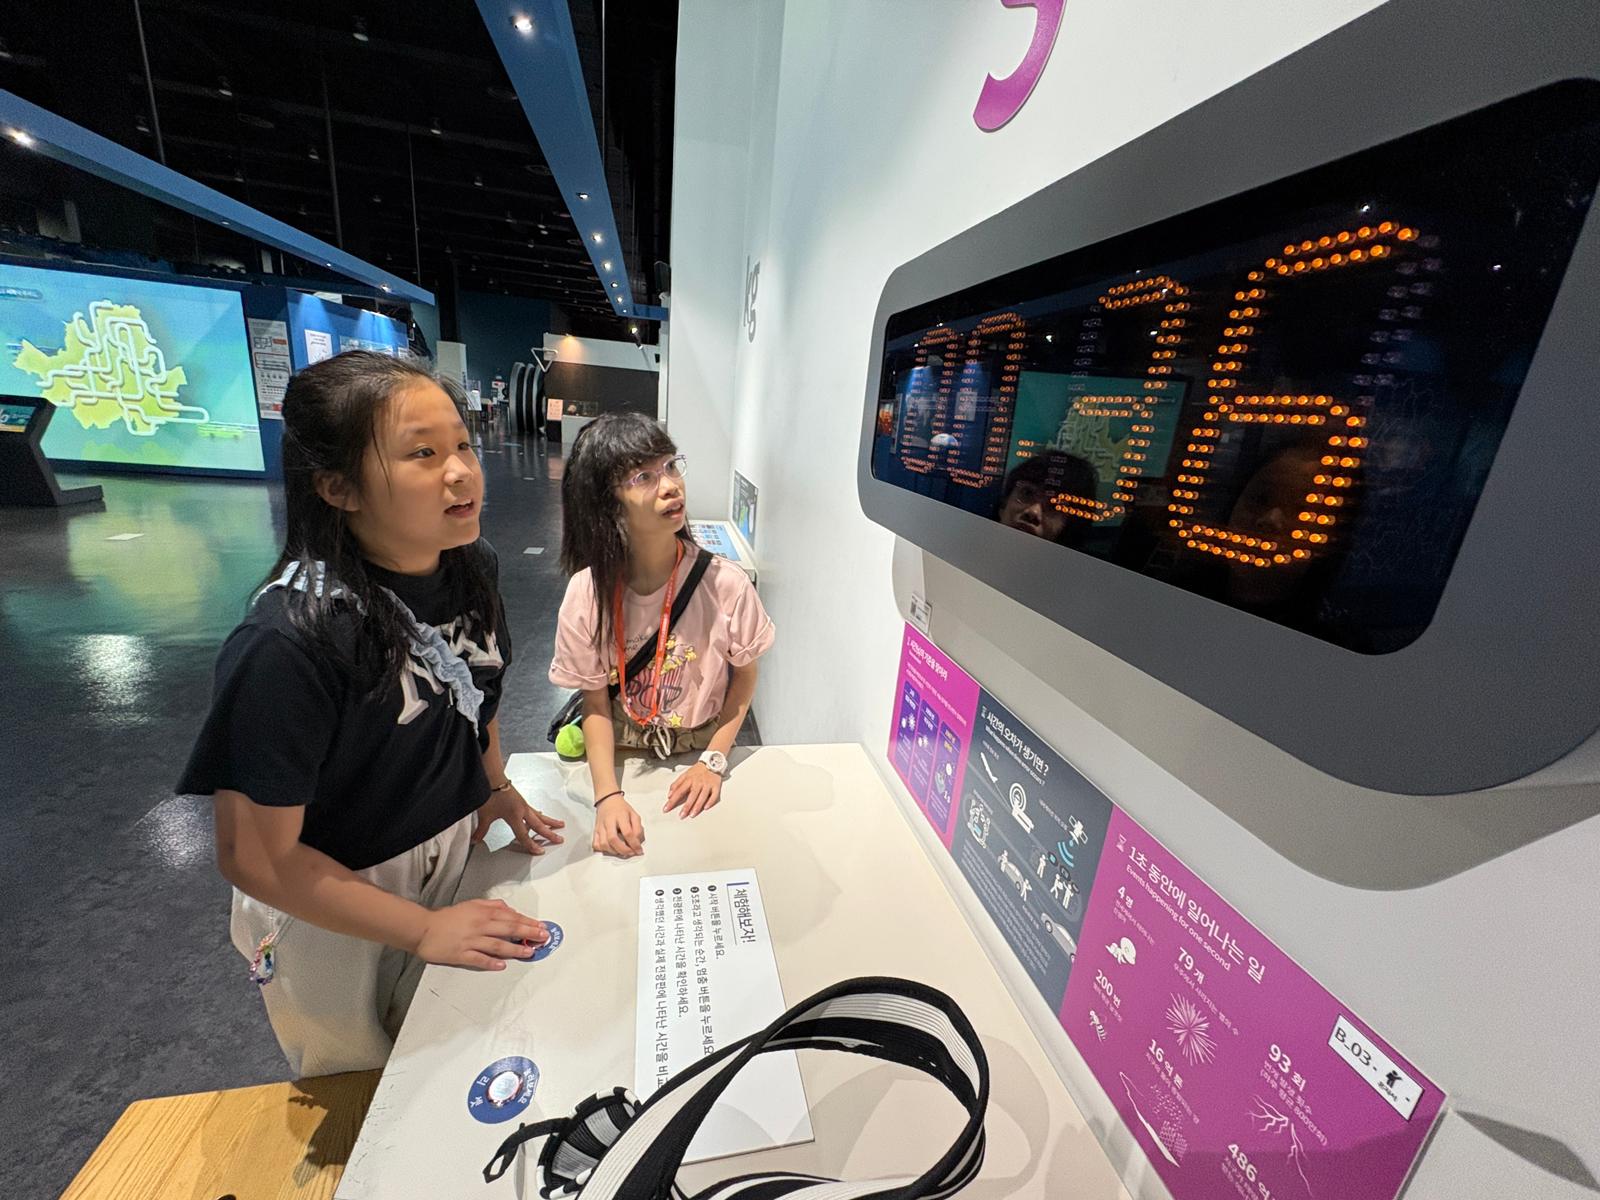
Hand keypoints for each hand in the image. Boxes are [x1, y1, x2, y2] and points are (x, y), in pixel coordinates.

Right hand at [414, 898, 546, 969]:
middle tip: (542, 938)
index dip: (528, 922)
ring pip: (498, 945)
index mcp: (483, 913)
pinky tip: (502, 965)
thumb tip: (509, 909)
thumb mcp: (472, 904)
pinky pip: (478, 959)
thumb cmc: (447, 917)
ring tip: (529, 952)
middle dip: (528, 934)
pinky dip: (491, 963)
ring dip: (515, 950)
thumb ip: (492, 906)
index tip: (541, 926)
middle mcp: (479, 926)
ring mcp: (471, 941)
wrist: (423, 928)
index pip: (511, 917)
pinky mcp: (461, 954)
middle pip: (509, 930)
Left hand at [474, 783, 565, 854]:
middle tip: (560, 839)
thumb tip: (475, 840)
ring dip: (550, 822)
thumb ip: (481, 830)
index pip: (524, 835)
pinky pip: (534, 811)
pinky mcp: (521, 801)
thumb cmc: (490, 793)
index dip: (531, 845)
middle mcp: (522, 810)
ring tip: (560, 825)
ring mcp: (523, 805)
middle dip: (549, 834)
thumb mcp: (485, 815)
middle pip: (538, 825)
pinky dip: (539, 815)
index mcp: (514, 816)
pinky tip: (541, 815)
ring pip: (540, 816)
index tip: (539, 851)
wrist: (492, 777)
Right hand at [593, 793, 644, 857]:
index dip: (634, 844)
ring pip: (604, 844)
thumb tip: (638, 842)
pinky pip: (596, 844)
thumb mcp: (634, 814)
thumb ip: (638, 828)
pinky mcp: (595, 831)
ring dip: (614, 852)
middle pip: (613, 839)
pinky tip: (611, 848)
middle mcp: (609, 821)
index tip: (639, 850)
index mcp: (620, 815)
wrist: (608, 801)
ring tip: (622, 852)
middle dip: (623, 850)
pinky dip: (603, 850)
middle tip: (630, 853)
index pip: (627, 832)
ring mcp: (600, 826)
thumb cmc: (621, 809)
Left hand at [664, 763, 722, 819]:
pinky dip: (710, 802)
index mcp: (689, 780)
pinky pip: (714, 795)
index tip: (667, 808)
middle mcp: (698, 782)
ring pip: (702, 797)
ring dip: (697, 806)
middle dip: (686, 806)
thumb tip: (669, 794)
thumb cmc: (698, 771)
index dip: (672, 801)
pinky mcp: (716, 786)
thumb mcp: (684, 775)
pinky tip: (706, 807)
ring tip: (692, 814)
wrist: (711, 762)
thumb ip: (676, 784)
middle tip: (681, 815)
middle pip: (692, 795)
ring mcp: (707, 785)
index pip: (679, 791)